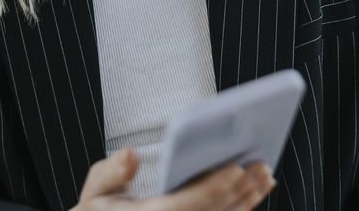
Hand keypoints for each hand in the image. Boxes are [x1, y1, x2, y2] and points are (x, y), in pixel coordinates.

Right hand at [71, 147, 275, 210]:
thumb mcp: (94, 194)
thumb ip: (111, 173)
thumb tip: (130, 154)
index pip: (184, 206)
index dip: (211, 189)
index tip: (234, 170)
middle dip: (239, 191)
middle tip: (261, 166)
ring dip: (247, 201)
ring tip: (265, 177)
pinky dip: (240, 209)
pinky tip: (254, 193)